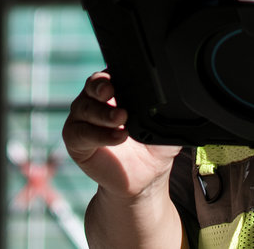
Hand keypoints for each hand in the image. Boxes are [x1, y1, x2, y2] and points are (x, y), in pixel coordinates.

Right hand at [63, 71, 181, 200]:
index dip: (114, 73)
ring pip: (85, 107)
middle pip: (92, 84)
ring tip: (122, 120)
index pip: (111, 73)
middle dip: (101, 86)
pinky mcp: (75, 141)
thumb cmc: (154, 147)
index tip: (122, 79)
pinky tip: (117, 137)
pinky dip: (99, 134)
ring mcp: (83, 119)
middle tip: (112, 93)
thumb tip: (177, 100)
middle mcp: (95, 100)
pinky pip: (81, 133)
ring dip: (103, 113)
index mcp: (117, 90)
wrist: (145, 180)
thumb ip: (168, 111)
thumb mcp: (167, 126)